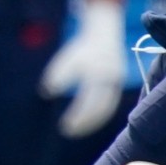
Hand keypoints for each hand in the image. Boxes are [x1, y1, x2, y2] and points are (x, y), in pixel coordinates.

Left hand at [40, 0, 126, 137]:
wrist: (103, 33)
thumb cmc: (81, 48)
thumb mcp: (67, 59)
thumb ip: (58, 75)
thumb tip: (48, 91)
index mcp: (98, 73)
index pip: (88, 101)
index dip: (77, 116)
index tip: (64, 125)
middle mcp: (110, 79)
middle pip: (100, 108)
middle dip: (85, 122)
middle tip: (68, 131)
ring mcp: (117, 81)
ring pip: (107, 108)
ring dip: (92, 122)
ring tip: (76, 130)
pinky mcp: (118, 83)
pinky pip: (110, 104)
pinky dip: (100, 115)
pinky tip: (87, 122)